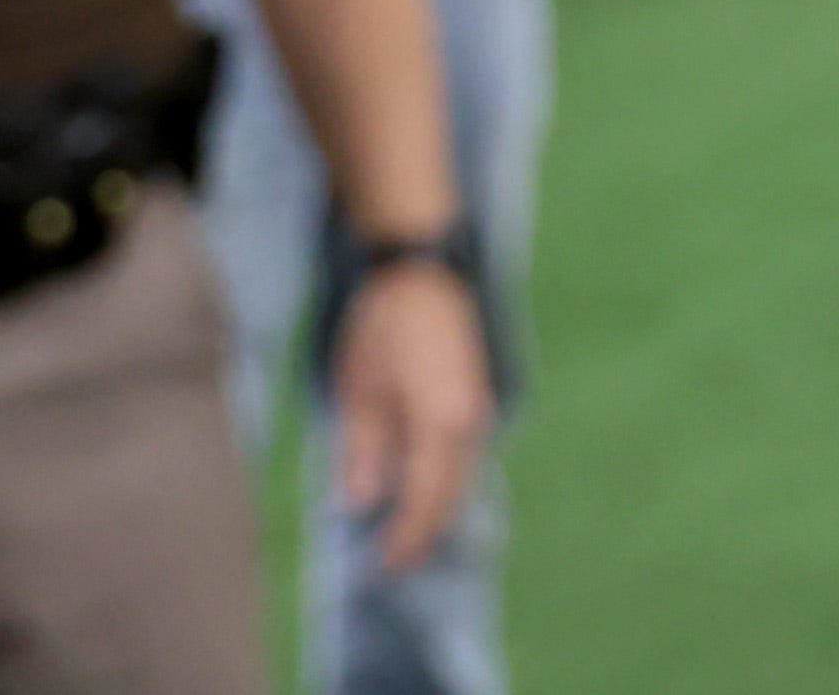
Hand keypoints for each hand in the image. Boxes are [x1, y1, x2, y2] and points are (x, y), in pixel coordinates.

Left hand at [325, 253, 494, 573]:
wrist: (420, 271)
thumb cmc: (383, 326)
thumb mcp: (360, 391)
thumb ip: (364, 452)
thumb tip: (362, 505)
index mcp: (444, 423)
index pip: (427, 498)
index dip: (405, 535)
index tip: (383, 566)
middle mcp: (473, 422)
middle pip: (452, 494)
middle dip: (423, 530)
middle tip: (393, 563)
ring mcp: (479, 410)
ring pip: (460, 476)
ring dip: (435, 508)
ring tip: (404, 536)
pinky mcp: (474, 400)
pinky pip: (462, 456)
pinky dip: (443, 481)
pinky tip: (420, 493)